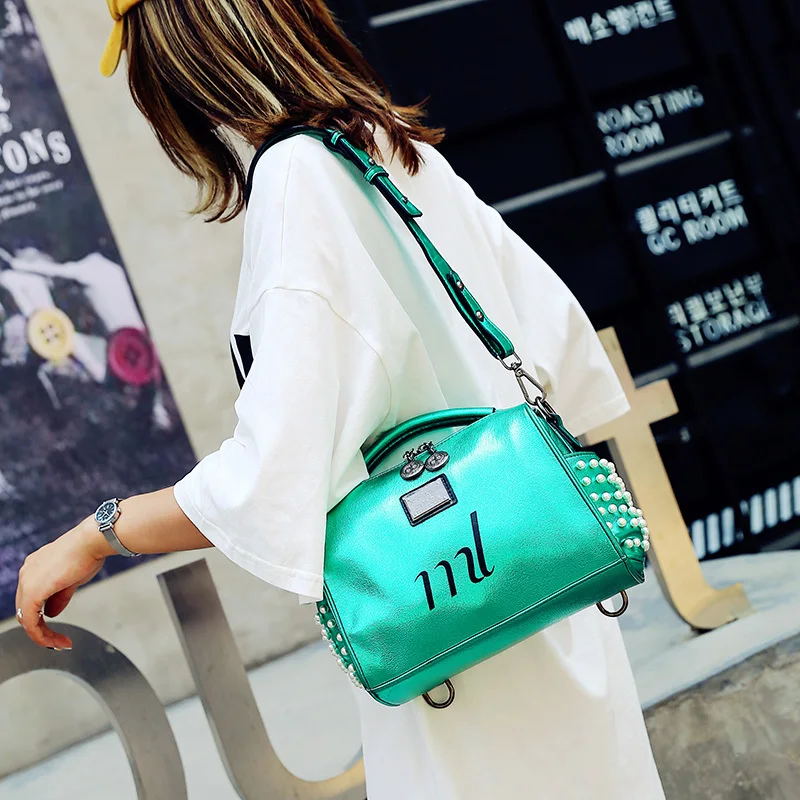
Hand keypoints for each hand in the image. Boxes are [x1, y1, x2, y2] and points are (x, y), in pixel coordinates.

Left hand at [15, 519, 108, 649]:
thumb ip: (59, 596)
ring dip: (42, 634)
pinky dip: (40, 634)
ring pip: (26, 618)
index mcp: (35, 567)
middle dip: (41, 629)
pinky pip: (30, 621)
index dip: (42, 617)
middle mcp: (27, 572)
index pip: (31, 599)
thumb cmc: (88, 552)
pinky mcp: (32, 591)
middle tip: (58, 640)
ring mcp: (27, 581)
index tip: (57, 628)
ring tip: (59, 643)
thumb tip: (52, 613)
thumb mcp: (72, 579)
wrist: (92, 541)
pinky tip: (53, 640)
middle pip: (26, 610)